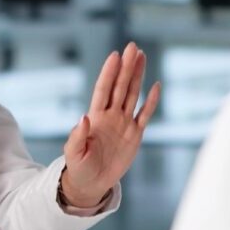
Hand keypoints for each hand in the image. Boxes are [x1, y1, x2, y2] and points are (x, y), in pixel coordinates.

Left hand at [61, 42, 161, 205]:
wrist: (92, 183)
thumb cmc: (79, 167)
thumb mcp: (74, 154)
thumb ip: (78, 136)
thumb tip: (84, 117)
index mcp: (96, 117)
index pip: (104, 90)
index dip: (109, 73)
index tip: (115, 56)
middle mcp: (111, 115)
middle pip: (120, 86)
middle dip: (126, 67)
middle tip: (132, 47)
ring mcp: (123, 123)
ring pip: (133, 94)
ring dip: (137, 76)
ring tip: (142, 56)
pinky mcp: (134, 134)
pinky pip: (145, 115)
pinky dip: (151, 101)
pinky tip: (156, 85)